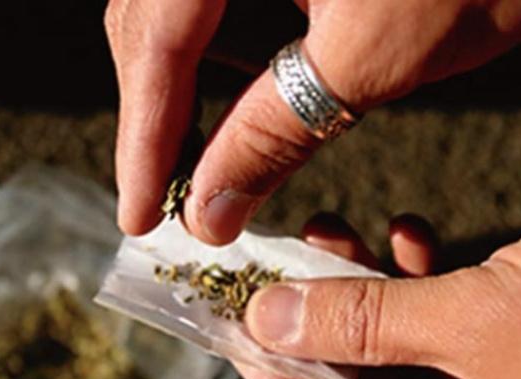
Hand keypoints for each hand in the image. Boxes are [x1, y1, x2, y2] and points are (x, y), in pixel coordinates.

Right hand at [105, 0, 520, 243]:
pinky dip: (219, 49)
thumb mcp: (379, 52)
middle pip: (148, 20)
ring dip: (180, 84)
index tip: (141, 216)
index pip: (157, 38)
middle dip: (155, 114)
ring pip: (177, 8)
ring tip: (199, 158)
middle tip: (168, 197)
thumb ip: (277, 131)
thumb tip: (210, 211)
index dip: (143, 137)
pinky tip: (239, 92)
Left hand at [237, 204, 520, 378]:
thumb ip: (368, 324)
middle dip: (325, 321)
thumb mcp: (483, 321)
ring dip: (368, 290)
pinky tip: (410, 236)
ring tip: (332, 234)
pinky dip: (428, 281)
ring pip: (412, 349)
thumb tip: (270, 319)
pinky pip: (460, 326)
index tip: (241, 330)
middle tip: (284, 267)